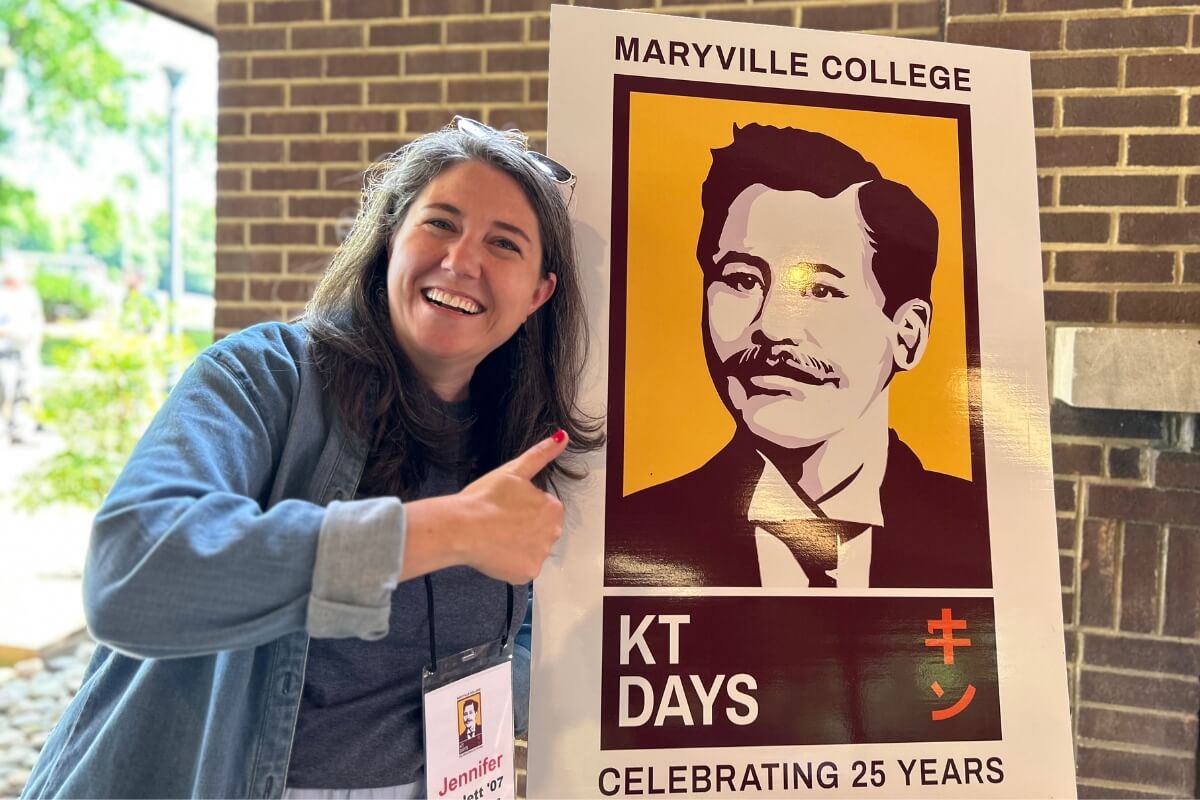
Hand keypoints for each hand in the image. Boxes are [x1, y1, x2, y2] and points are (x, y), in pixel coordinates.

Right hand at [455, 431, 568, 583]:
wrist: (462, 527)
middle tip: (499, 522)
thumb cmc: (485, 498)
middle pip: (540, 531)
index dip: (522, 508)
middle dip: (524, 528)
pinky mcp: (527, 573)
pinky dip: (510, 564)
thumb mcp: (514, 470)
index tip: (505, 507)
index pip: (543, 510)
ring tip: (495, 536)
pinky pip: (522, 569)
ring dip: (517, 546)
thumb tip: (563, 436)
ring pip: (531, 550)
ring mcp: (540, 555)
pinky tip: (495, 553)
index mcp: (553, 508)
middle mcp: (553, 533)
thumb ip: (541, 454)